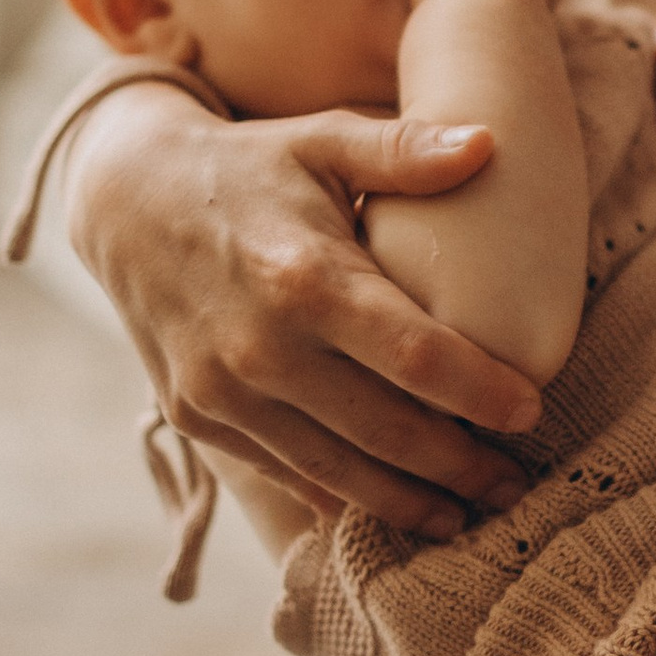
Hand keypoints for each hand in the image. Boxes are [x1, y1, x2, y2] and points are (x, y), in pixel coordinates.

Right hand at [62, 76, 543, 536]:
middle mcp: (260, 346)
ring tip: (465, 515)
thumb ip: (404, 149)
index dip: (481, 391)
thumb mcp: (322, 140)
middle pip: (384, 429)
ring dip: (406, 503)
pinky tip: (387, 508)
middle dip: (459, 466)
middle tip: (515, 486)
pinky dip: (338, 498)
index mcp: (304, 275)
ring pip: (334, 471)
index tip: (531, 411)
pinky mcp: (196, 418)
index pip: (415, 354)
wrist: (125, 203)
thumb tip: (489, 144)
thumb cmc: (248, 167)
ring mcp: (221, 392)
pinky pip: (282, 473)